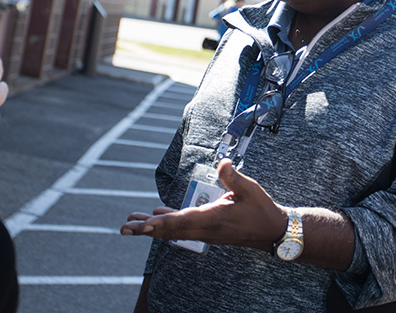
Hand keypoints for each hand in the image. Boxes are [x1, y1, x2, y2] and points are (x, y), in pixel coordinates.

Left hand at [120, 159, 286, 252]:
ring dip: (151, 228)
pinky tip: (156, 216)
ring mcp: (205, 232)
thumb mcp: (250, 190)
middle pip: (170, 230)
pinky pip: (181, 228)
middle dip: (146, 229)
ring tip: (130, 224)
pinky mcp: (207, 231)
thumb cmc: (262, 210)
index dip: (161, 222)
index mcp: (213, 219)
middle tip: (123, 228)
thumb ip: (234, 178)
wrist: (272, 232)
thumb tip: (223, 163)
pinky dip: (166, 223)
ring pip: (173, 231)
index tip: (143, 224)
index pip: (182, 221)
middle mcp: (205, 229)